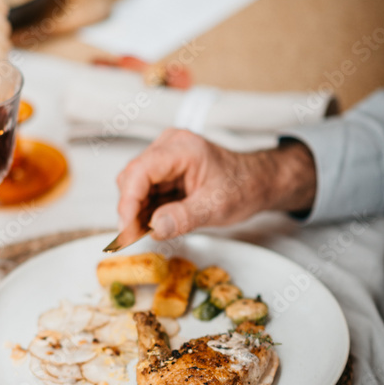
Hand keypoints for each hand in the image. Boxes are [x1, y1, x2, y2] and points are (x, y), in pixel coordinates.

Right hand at [116, 129, 316, 239]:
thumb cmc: (242, 187)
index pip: (140, 171)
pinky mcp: (163, 171)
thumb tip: (155, 228)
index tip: (126, 229)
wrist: (257, 181)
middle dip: (130, 209)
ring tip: (148, 232)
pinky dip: (145, 210)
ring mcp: (164, 157)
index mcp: (182, 148)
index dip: (128, 202)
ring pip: (134, 186)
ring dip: (137, 211)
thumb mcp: (216, 207)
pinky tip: (154, 224)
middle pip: (131, 178)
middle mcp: (168, 147)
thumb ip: (184, 217)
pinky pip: (144, 190)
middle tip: (133, 238)